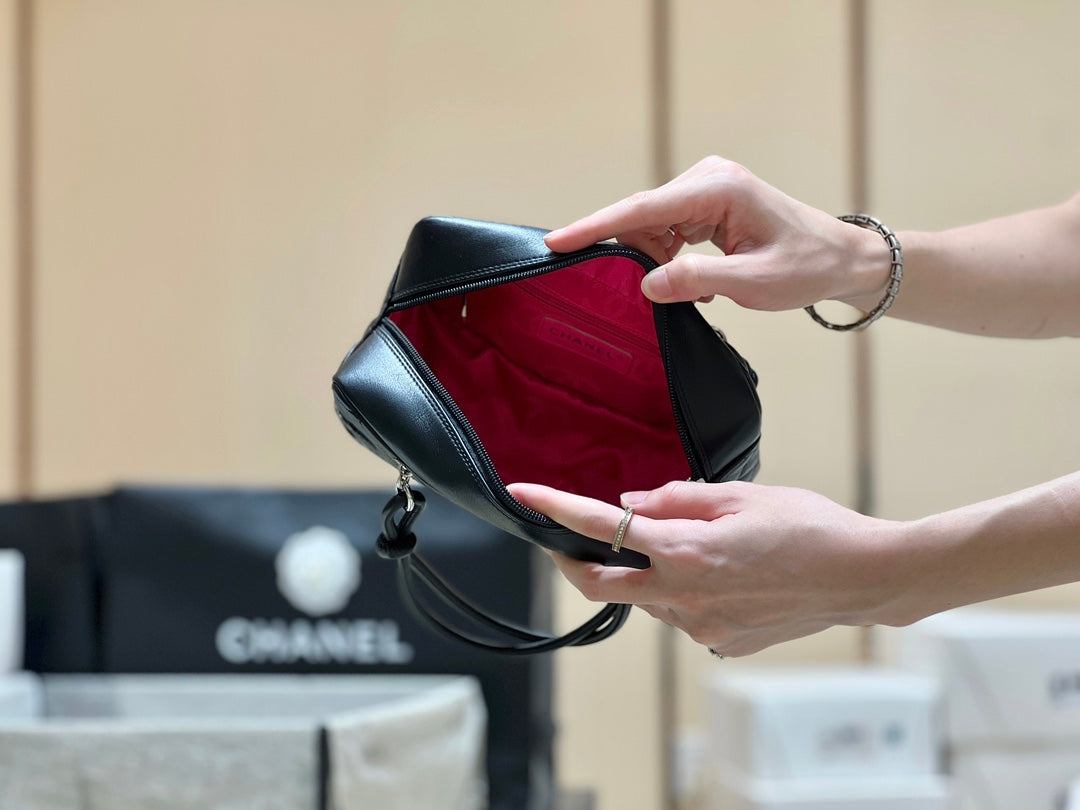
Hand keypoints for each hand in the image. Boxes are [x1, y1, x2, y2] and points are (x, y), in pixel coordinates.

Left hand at [507, 480, 915, 656]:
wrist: (861, 577)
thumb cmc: (810, 527)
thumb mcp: (740, 495)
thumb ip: (677, 499)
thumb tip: (632, 502)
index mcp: (684, 551)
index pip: (601, 527)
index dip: (555, 508)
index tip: (524, 494)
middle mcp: (683, 596)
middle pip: (599, 585)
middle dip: (570, 562)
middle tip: (565, 540)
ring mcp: (701, 626)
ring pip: (645, 599)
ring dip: (642, 574)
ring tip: (687, 547)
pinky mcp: (721, 642)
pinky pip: (682, 616)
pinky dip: (682, 593)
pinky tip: (721, 576)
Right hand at [545, 155, 889, 310]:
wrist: (842, 259)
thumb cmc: (806, 267)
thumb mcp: (754, 283)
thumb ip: (697, 281)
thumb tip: (646, 284)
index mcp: (719, 189)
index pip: (642, 207)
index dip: (595, 227)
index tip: (556, 241)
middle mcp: (708, 178)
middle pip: (642, 216)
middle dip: (630, 254)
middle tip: (643, 293)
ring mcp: (707, 188)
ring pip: (652, 226)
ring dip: (657, 261)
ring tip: (694, 291)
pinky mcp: (708, 203)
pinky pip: (668, 229)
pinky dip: (671, 258)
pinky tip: (697, 283)